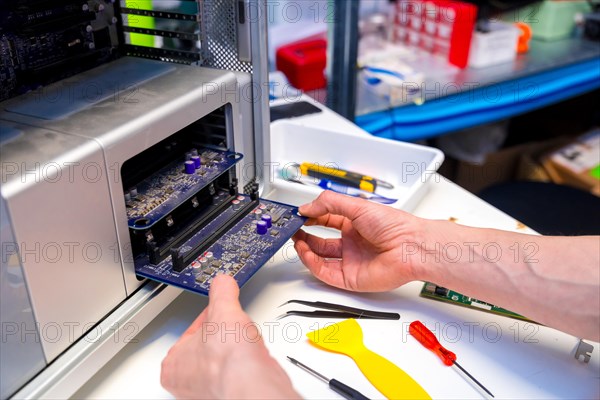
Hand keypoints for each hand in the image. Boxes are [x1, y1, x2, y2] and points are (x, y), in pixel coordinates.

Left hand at [161, 275, 298, 398]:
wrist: (252, 381)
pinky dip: (243, 361)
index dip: (208, 316)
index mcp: (172, 365)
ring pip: (220, 360)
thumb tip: (223, 282)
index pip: (190, 330)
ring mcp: (207, 390)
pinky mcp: (228, 392)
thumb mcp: (223, 308)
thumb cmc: (228, 359)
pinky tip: (250, 354)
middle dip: (220, 333)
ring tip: (241, 338)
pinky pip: (235, 371)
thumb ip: (221, 291)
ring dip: (233, 347)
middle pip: (205, 346)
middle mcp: (186, 383)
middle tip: (230, 325)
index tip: (218, 310)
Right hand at [293, 190, 428, 291]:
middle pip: (320, 241)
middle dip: (305, 234)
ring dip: (305, 249)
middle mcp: (352, 242)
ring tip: (296, 239)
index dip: (311, 216)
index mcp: (355, 224)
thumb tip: (307, 207)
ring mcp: (350, 260)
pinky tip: (306, 252)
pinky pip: (325, 272)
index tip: (299, 214)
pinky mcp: (350, 278)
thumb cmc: (395, 226)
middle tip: (292, 228)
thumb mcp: (357, 206)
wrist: (411, 248)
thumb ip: (329, 204)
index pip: (326, 220)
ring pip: (320, 258)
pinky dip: (312, 263)